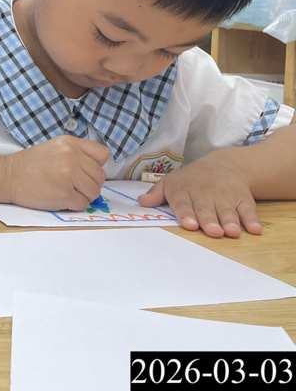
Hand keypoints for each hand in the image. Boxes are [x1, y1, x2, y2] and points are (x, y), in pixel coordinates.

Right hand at [3, 135, 108, 210]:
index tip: (84, 171)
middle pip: (100, 176)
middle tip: (74, 185)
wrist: (7, 176)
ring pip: (94, 192)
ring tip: (67, 192)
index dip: (95, 165)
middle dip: (90, 183)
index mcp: (70, 143)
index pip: (102, 154)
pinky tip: (61, 199)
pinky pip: (83, 204)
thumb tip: (96, 170)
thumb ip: (76, 153)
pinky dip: (74, 205)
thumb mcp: (54, 147)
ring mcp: (68, 176)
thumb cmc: (29, 164)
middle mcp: (71, 156)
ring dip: (83, 196)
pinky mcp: (64, 194)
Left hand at [137, 152, 260, 237]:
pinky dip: (251, 219)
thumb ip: (156, 194)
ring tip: (231, 231)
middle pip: (206, 209)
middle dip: (209, 220)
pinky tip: (254, 229)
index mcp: (183, 191)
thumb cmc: (190, 179)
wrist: (222, 164)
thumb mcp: (170, 182)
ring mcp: (224, 196)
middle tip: (212, 231)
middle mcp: (204, 193)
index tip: (190, 224)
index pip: (183, 203)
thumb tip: (140, 202)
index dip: (186, 214)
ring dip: (230, 221)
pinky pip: (248, 209)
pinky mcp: (242, 198)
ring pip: (226, 210)